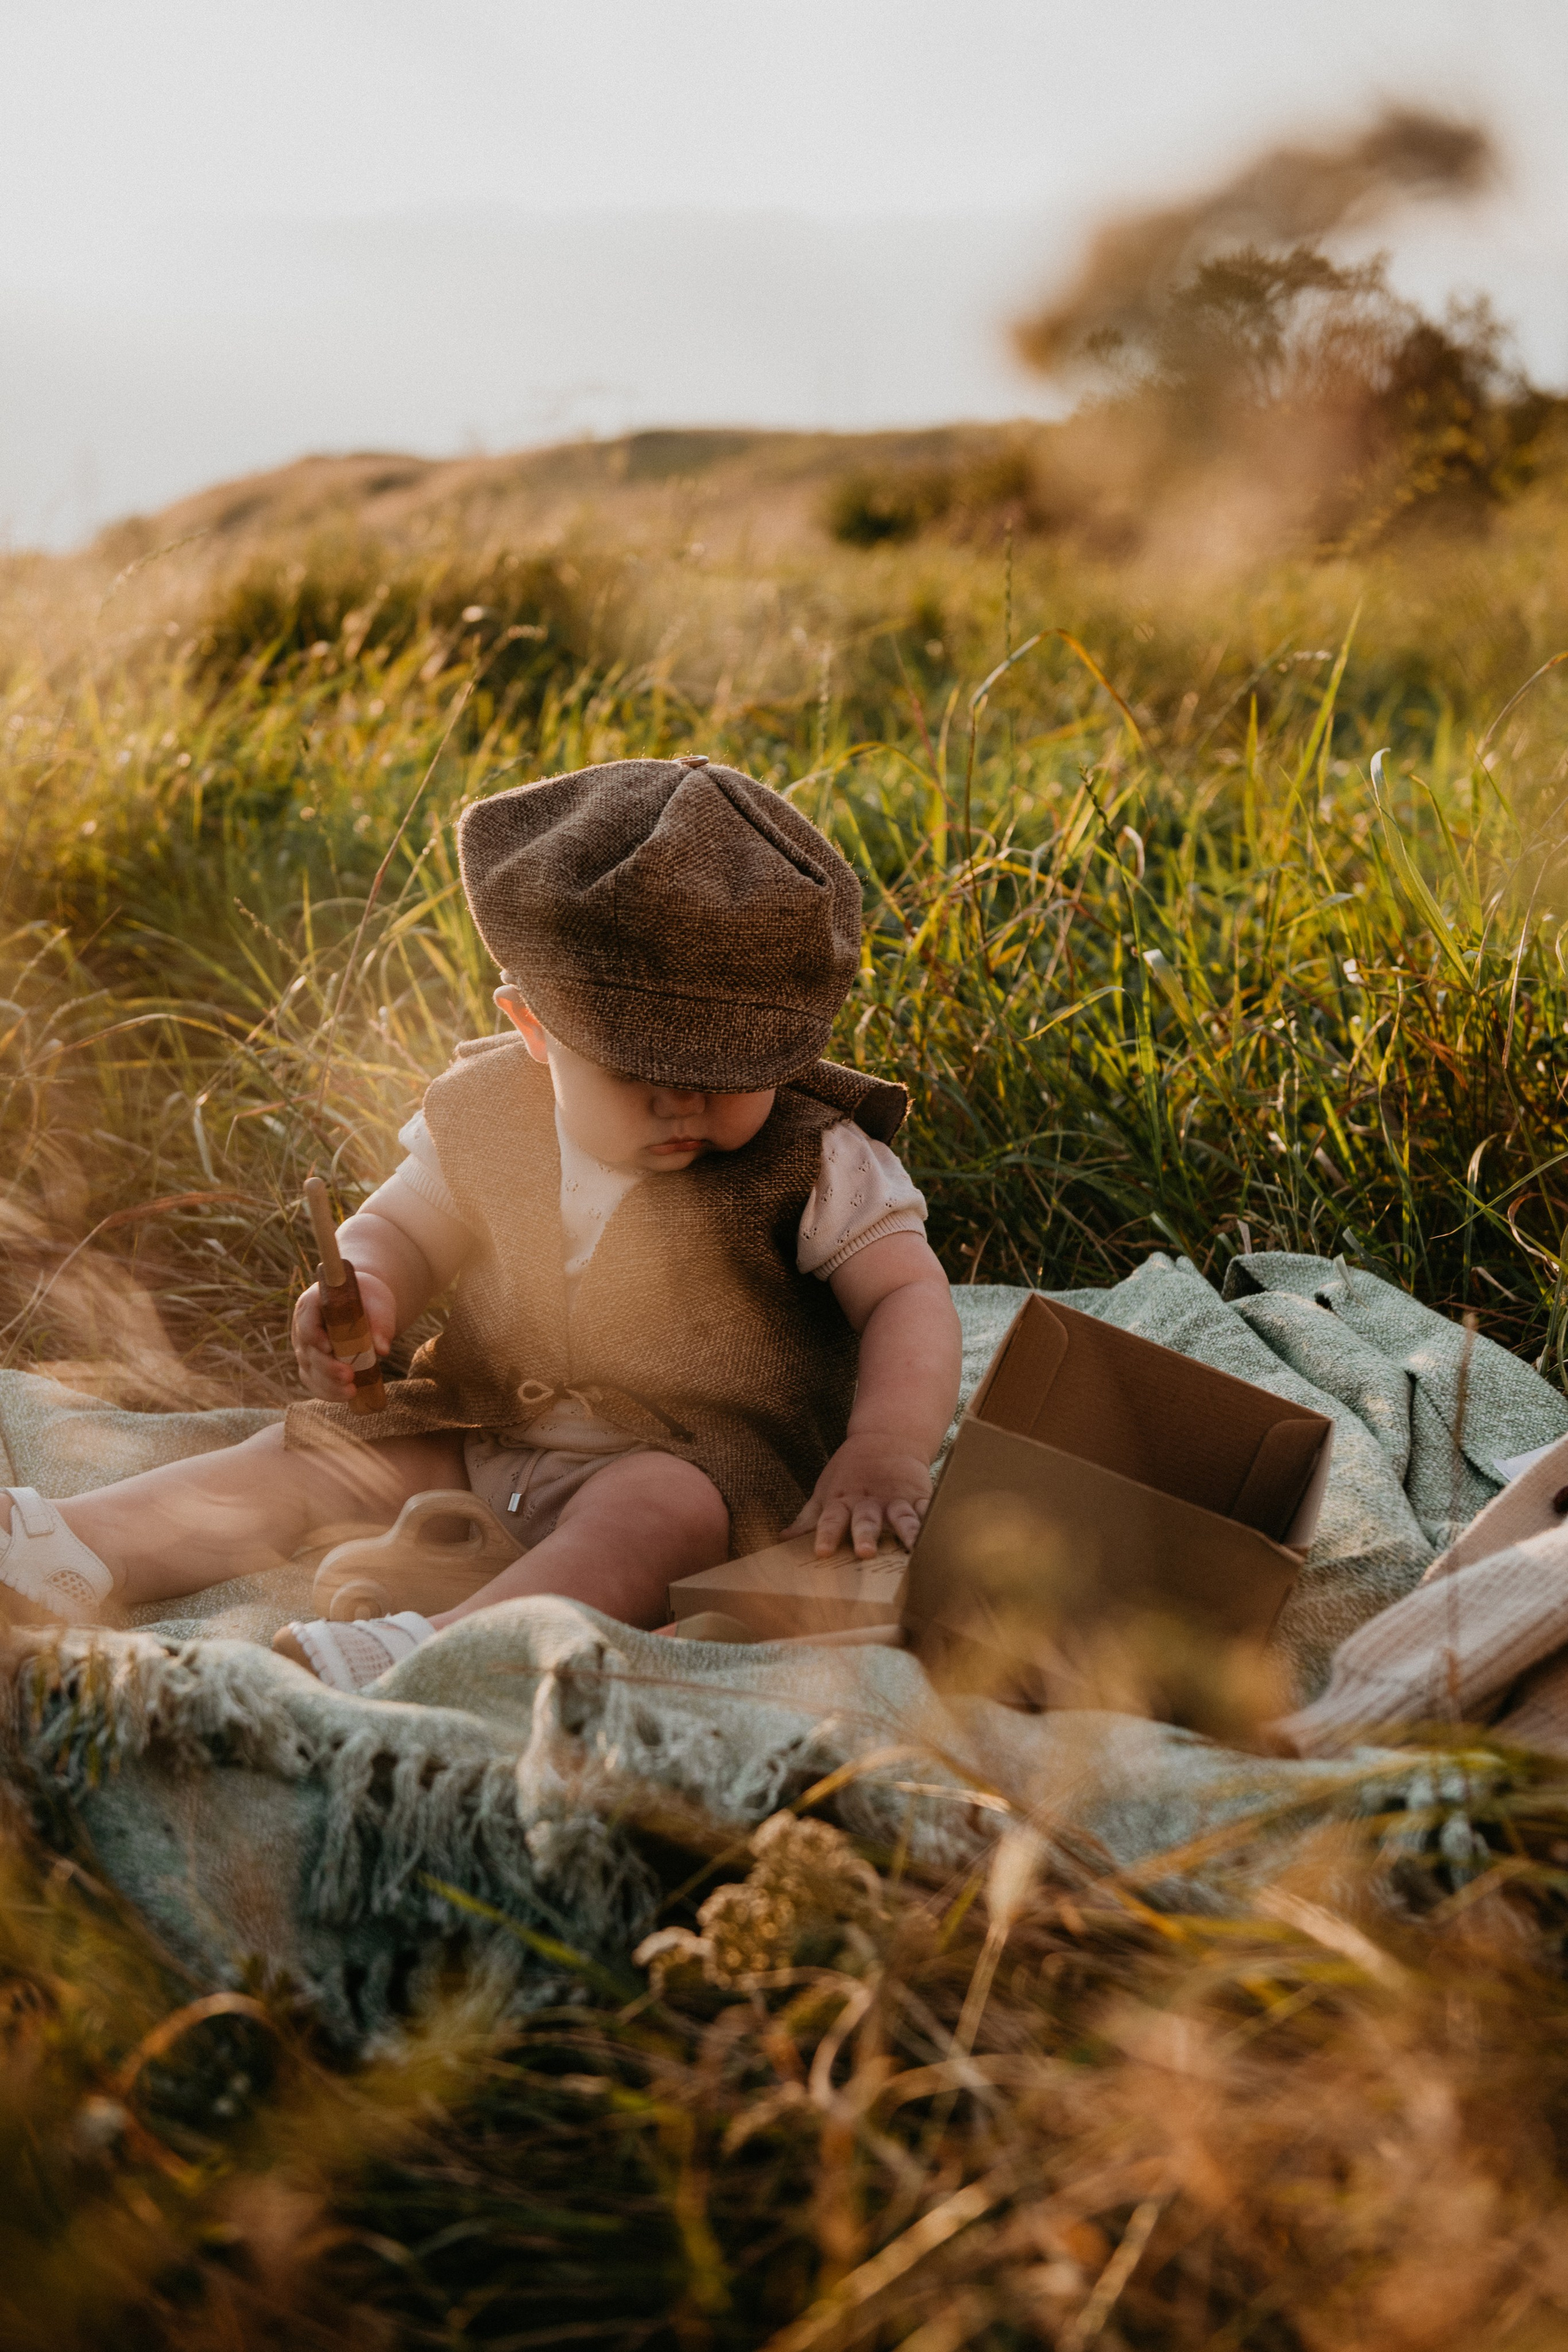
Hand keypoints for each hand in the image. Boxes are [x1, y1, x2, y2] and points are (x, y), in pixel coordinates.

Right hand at [291, 1271, 396, 1401]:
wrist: (365, 1305)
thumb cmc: (369, 1300)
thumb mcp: (378, 1304)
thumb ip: (380, 1323)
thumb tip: (382, 1350)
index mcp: (312, 1303)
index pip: (306, 1320)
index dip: (314, 1335)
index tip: (330, 1347)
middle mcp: (302, 1327)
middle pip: (308, 1351)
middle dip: (327, 1367)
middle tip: (348, 1376)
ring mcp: (305, 1348)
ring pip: (309, 1371)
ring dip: (329, 1384)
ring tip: (351, 1391)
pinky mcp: (311, 1365)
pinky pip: (314, 1382)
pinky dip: (328, 1392)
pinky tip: (346, 1396)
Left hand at [783, 1432, 932, 1558]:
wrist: (887, 1438)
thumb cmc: (850, 1472)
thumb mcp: (825, 1491)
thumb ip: (808, 1518)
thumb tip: (784, 1540)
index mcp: (842, 1501)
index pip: (830, 1521)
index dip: (825, 1536)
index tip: (821, 1553)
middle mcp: (870, 1501)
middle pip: (866, 1520)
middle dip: (866, 1535)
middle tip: (866, 1552)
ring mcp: (897, 1498)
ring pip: (902, 1517)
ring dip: (906, 1531)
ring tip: (912, 1546)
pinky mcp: (920, 1496)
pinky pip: (928, 1510)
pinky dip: (934, 1521)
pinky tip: (940, 1534)